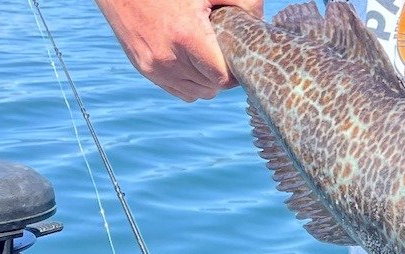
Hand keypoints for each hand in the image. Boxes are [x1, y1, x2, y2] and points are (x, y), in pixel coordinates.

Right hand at [95, 0, 263, 101]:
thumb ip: (243, 3)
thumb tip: (260, 23)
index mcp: (186, 37)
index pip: (222, 78)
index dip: (236, 72)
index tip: (238, 58)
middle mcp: (167, 58)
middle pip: (212, 87)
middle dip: (223, 74)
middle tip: (225, 54)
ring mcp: (153, 66)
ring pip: (198, 93)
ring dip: (208, 81)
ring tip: (210, 57)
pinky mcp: (144, 68)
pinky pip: (179, 91)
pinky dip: (191, 83)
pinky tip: (194, 63)